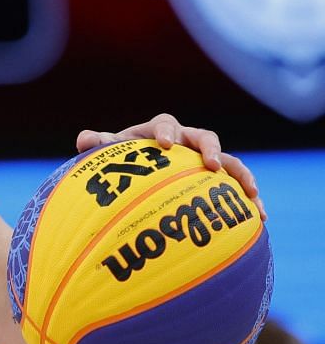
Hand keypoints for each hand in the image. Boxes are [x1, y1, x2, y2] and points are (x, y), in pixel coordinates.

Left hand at [75, 113, 261, 213]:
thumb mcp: (110, 159)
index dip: (166, 132)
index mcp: (159, 133)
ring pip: (230, 162)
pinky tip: (260, 219)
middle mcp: (187, 143)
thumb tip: (84, 139)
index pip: (165, 124)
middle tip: (211, 165)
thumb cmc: (122, 166)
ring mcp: (205, 162)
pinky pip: (237, 188)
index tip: (163, 145)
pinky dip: (250, 200)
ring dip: (242, 175)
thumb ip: (100, 148)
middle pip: (206, 138)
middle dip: (211, 149)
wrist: (138, 182)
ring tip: (251, 193)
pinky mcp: (217, 183)